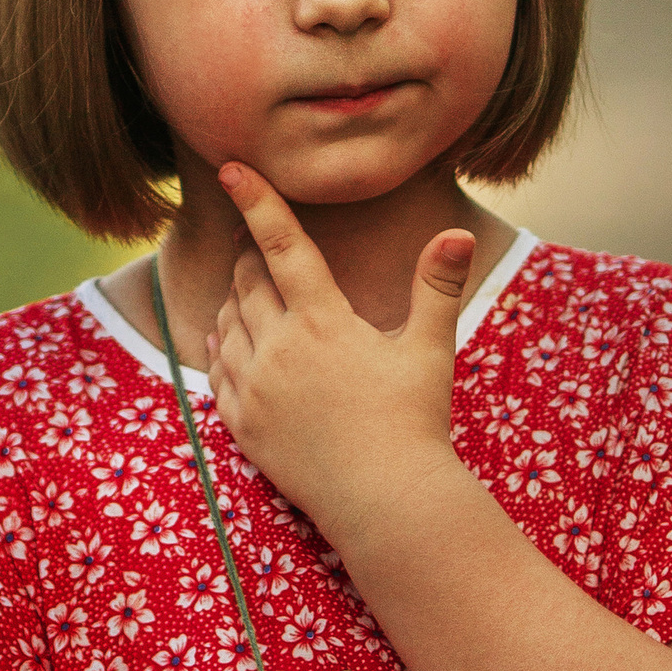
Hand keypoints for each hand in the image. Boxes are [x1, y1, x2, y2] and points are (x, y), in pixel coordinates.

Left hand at [205, 168, 473, 539]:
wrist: (384, 501)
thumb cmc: (414, 423)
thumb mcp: (429, 350)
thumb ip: (436, 287)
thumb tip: (455, 233)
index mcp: (322, 322)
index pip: (282, 244)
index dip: (256, 201)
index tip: (232, 168)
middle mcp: (278, 349)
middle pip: (248, 281)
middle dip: (251, 256)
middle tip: (258, 244)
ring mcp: (253, 388)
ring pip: (226, 323)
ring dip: (235, 299)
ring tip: (251, 292)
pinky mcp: (240, 424)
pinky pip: (216, 371)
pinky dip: (221, 347)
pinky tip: (232, 342)